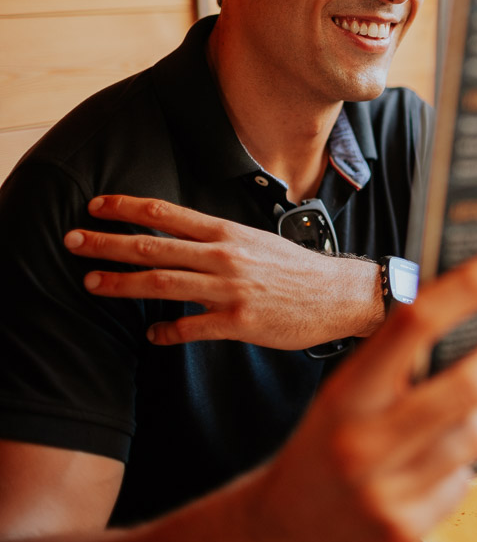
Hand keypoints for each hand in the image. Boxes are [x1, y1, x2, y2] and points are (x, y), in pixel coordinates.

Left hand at [62, 195, 383, 349]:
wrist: (339, 295)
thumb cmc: (300, 270)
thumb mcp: (258, 242)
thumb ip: (220, 243)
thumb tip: (184, 245)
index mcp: (228, 233)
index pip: (168, 214)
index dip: (127, 208)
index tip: (97, 206)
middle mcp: (225, 257)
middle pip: (153, 248)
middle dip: (108, 244)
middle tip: (73, 241)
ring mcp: (230, 289)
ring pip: (162, 284)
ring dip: (122, 285)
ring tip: (93, 284)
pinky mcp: (238, 321)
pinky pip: (190, 328)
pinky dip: (166, 332)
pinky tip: (154, 335)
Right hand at [137, 248, 476, 541]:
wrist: (282, 529)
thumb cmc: (326, 445)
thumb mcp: (345, 394)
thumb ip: (395, 362)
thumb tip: (461, 307)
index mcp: (347, 395)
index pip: (412, 325)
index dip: (467, 289)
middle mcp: (364, 443)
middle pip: (463, 388)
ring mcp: (386, 492)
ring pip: (473, 434)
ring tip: (462, 414)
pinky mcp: (405, 530)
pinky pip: (464, 480)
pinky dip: (459, 467)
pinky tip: (432, 467)